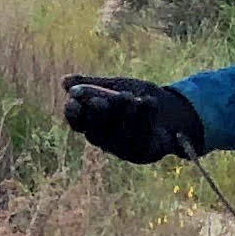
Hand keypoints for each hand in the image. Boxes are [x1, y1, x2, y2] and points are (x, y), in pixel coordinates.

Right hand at [61, 74, 205, 167]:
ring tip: (131, 97)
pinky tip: (149, 102)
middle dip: (97, 113)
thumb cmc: (136, 97)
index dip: (72, 114)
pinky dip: (145, 117)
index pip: (76, 122)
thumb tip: (65, 82)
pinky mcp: (141, 153)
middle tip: (102, 100)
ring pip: (118, 134)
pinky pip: (140, 137)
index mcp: (92, 123)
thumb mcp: (114, 86)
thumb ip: (92, 85)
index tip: (73, 100)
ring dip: (124, 112)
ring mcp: (122, 149)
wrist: (169, 109)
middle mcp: (103, 140)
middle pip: (93, 131)